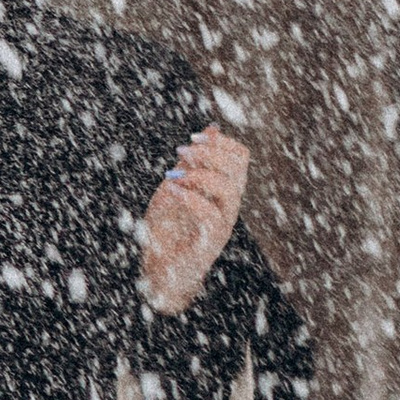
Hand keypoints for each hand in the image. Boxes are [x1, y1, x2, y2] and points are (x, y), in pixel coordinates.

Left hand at [140, 126, 248, 315]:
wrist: (158, 270)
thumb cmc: (166, 228)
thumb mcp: (174, 186)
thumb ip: (191, 162)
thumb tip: (212, 128)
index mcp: (224, 189)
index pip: (240, 157)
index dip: (221, 143)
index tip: (193, 139)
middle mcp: (229, 205)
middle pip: (238, 169)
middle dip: (210, 153)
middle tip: (182, 152)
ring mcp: (224, 224)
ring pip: (230, 190)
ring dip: (201, 175)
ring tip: (175, 176)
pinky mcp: (211, 242)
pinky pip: (212, 215)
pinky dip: (191, 199)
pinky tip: (173, 192)